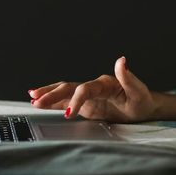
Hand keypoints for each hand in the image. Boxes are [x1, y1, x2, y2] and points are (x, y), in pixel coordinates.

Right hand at [28, 57, 157, 122]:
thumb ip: (128, 77)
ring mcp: (88, 95)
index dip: (76, 99)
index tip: (70, 114)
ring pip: (64, 92)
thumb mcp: (138, 91)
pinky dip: (53, 102)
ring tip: (32, 98)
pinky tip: (40, 103)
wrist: (143, 108)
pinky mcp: (86, 104)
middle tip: (37, 101)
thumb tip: (122, 60)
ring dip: (48, 95)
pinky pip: (66, 101)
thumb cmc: (142, 100)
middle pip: (69, 87)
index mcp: (104, 83)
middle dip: (52, 94)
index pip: (85, 89)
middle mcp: (93, 87)